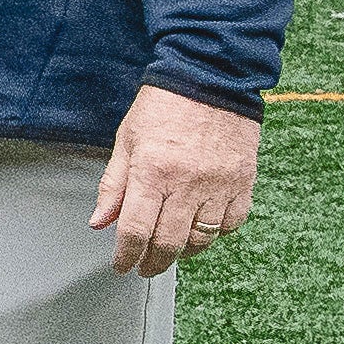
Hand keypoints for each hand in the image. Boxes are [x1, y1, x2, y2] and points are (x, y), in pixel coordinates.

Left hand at [90, 84, 261, 277]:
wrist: (211, 76)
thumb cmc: (164, 105)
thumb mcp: (127, 140)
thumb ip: (114, 185)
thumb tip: (100, 222)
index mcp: (152, 172)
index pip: (136, 231)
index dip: (126, 256)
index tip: (122, 265)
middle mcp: (187, 183)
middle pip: (170, 243)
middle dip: (154, 262)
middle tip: (145, 266)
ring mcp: (219, 184)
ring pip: (203, 238)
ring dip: (184, 252)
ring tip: (172, 250)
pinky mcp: (243, 181)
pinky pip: (232, 222)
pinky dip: (217, 233)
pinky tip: (202, 227)